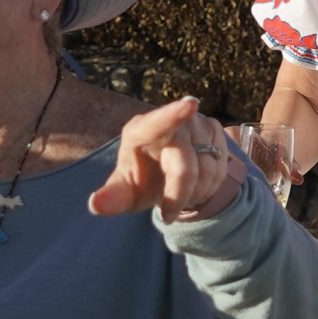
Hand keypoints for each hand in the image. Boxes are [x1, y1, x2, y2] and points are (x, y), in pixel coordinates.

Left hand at [88, 96, 241, 220]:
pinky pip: (222, 163)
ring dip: (197, 192)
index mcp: (140, 131)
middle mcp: (169, 121)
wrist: (166, 178)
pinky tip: (198, 185)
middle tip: (168, 213)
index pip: (157, 122)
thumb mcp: (124, 193)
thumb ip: (111, 198)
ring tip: (181, 196)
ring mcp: (195, 122)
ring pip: (208, 166)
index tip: (190, 105)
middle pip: (185, 164)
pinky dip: (212, 183)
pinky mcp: (213, 127)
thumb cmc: (140, 183)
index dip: (174, 114)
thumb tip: (95, 204)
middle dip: (180, 195)